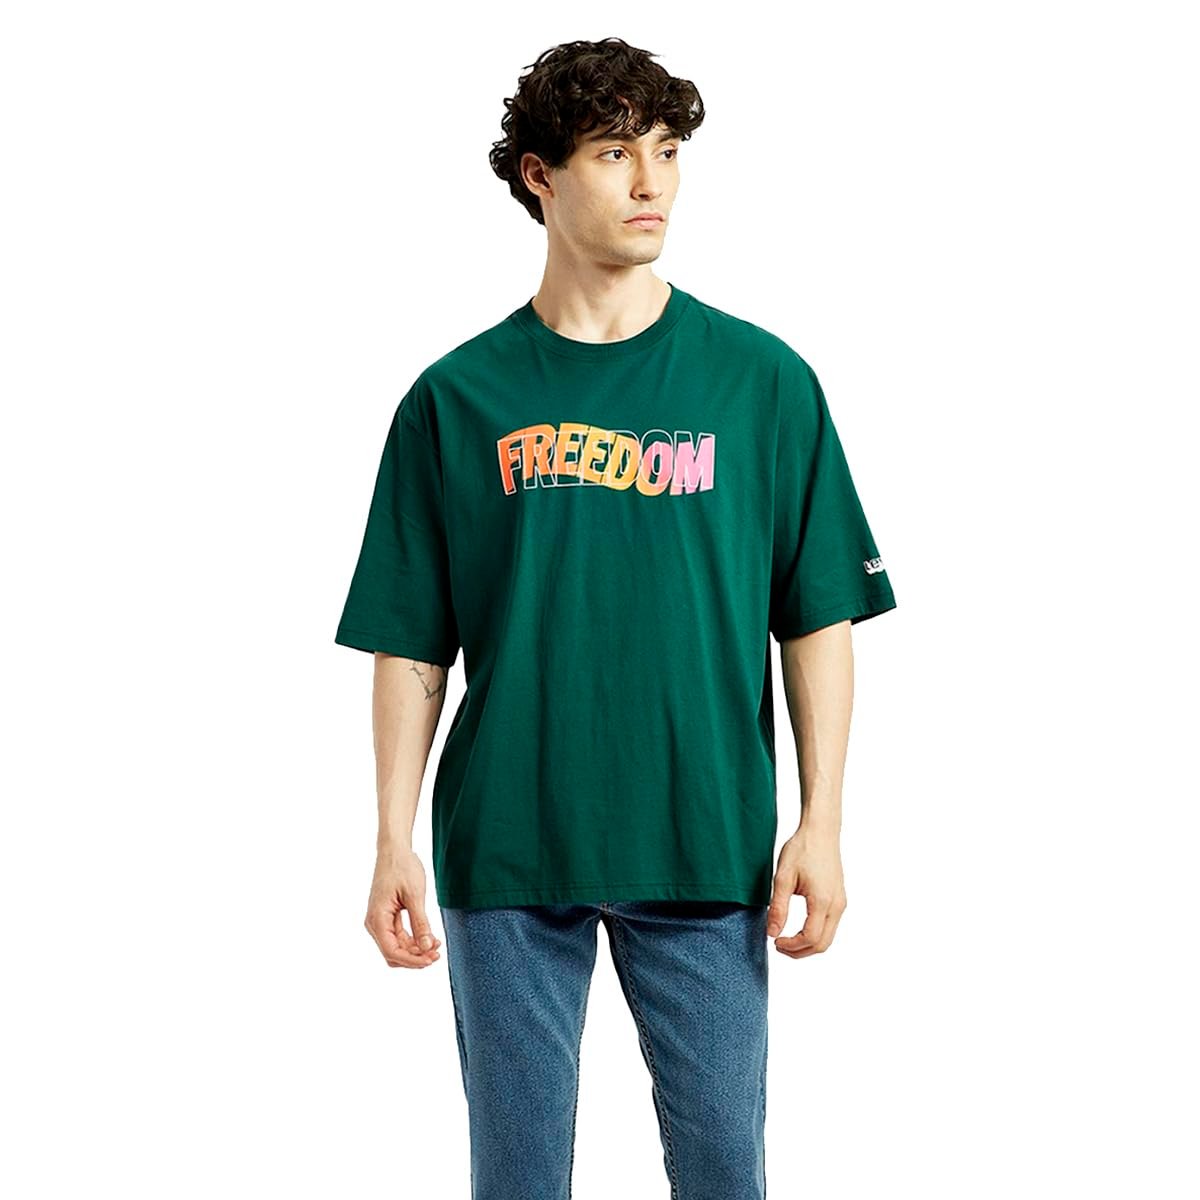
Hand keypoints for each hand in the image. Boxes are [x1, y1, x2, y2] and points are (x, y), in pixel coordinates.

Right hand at [364, 848, 442, 968]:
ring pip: (396, 947)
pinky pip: (399, 937)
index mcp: (377, 919)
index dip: (413, 960)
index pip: (391, 952)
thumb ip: (420, 923)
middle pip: (393, 953)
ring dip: (415, 950)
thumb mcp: (415, 895)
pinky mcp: (387, 917)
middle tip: (437, 954)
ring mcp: (380, 921)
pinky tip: (429, 938)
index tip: (432, 958)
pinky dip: (413, 940)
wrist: (394, 850)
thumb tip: (426, 948)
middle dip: (415, 958)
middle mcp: (374, 923)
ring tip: (436, 945)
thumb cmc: (402, 867)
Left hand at [766, 829, 846, 958]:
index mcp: (823, 901)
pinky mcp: (840, 899)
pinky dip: (815, 934)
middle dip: (800, 951)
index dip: (792, 946)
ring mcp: (841, 903)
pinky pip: (830, 926)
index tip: (774, 941)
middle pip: (822, 944)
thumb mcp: (783, 877)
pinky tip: (798, 928)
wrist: (821, 831)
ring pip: (828, 938)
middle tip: (778, 945)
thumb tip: (772, 933)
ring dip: (807, 944)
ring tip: (786, 939)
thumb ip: (778, 907)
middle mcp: (837, 906)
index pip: (810, 938)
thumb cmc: (802, 849)